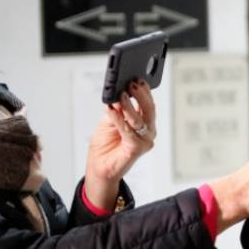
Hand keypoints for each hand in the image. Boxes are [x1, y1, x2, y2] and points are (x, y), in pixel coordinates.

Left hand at [84, 80, 156, 209]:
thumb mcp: (109, 122)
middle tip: (132, 84)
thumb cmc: (106, 146)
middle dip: (141, 95)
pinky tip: (111, 109)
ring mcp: (144, 141)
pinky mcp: (136, 149)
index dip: (145, 91)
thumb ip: (117, 110)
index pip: (149, 105)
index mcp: (145, 124)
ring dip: (128, 105)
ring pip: (139, 119)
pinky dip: (118, 118)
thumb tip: (118, 95)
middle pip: (149, 110)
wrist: (99, 168)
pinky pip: (128, 130)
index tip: (138, 79)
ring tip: (120, 96)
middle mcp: (148, 132)